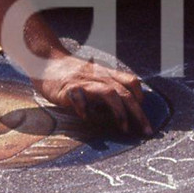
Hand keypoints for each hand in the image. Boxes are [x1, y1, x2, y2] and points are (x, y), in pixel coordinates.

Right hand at [36, 54, 152, 135]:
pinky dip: (83, 106)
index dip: (140, 97)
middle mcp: (99, 77)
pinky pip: (77, 96)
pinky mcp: (67, 87)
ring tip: (123, 128)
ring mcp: (84, 82)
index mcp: (106, 75)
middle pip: (124, 93)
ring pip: (108, 92)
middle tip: (146, 131)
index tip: (143, 115)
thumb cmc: (72, 75)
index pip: (131, 82)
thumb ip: (107, 89)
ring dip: (119, 111)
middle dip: (138, 113)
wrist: (47, 60)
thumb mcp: (93, 77)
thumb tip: (122, 110)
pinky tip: (85, 117)